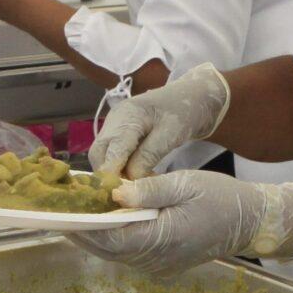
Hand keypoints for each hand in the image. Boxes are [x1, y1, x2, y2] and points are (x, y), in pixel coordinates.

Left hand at [64, 172, 292, 277]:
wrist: (249, 222)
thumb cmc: (221, 197)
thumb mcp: (185, 183)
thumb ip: (148, 190)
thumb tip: (113, 193)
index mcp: (163, 239)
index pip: (111, 235)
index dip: (83, 222)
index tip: (62, 208)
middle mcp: (157, 261)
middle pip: (107, 248)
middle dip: (81, 229)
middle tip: (56, 210)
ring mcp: (158, 267)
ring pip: (114, 253)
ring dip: (93, 234)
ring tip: (72, 212)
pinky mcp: (161, 265)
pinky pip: (127, 253)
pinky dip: (111, 237)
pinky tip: (99, 220)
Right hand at [89, 62, 232, 180]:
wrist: (192, 96)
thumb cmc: (185, 112)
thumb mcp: (171, 134)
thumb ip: (148, 156)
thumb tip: (130, 179)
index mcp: (127, 116)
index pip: (111, 150)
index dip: (112, 175)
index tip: (120, 195)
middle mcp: (114, 120)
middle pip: (99, 154)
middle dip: (109, 176)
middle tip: (129, 194)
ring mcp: (114, 126)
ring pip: (103, 156)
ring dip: (115, 174)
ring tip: (135, 188)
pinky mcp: (119, 133)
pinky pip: (112, 154)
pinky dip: (120, 168)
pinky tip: (136, 178)